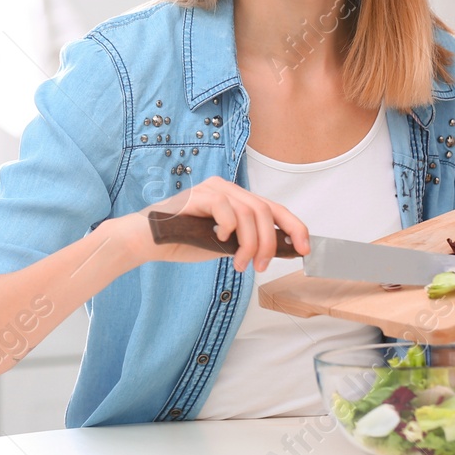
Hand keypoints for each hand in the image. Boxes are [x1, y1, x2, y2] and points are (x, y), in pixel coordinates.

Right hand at [120, 177, 310, 272]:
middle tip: (260, 266)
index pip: (274, 208)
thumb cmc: (183, 241)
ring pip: (250, 213)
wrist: (148, 240)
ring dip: (250, 244)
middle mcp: (227, 188)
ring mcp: (213, 189)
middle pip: (266, 211)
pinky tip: (218, 240)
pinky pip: (226, 210)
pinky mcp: (199, 195)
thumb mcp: (223, 243)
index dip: (295, 227)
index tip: (305, 249)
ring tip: (240, 264)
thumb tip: (277, 250)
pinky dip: (228, 229)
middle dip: (269, 243)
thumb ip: (246, 241)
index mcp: (235, 198)